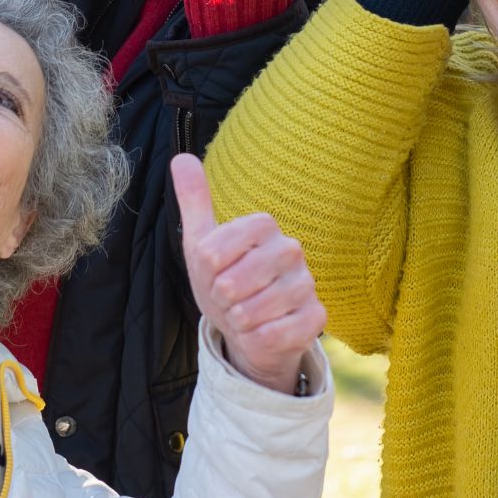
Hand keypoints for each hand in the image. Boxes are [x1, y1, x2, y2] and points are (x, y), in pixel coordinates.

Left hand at [172, 154, 325, 394]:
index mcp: (263, 226)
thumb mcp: (202, 243)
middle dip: (220, 299)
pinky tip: (261, 332)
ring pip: (251, 311)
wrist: (249, 329)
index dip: (205, 271)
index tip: (214, 273)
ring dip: (238, 321)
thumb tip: (181, 158)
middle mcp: (291, 250)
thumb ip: (194, 201)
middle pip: (231, 283)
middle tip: (228, 298)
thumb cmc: (225, 281)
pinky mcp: (316, 318)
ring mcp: (306, 284)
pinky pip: (274, 334)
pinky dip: (256, 339)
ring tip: (244, 315)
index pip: (213, 251)